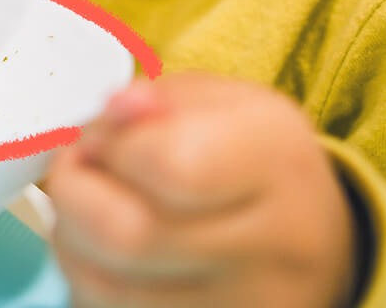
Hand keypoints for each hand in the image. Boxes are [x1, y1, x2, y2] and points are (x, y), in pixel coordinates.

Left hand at [45, 74, 364, 307]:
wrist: (313, 244)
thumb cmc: (256, 164)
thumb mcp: (226, 103)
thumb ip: (159, 100)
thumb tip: (115, 111)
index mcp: (276, 161)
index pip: (168, 163)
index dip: (111, 145)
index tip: (103, 135)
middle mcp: (272, 246)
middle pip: (126, 237)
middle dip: (74, 194)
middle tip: (80, 170)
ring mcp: (242, 306)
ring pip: (104, 287)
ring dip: (72, 239)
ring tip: (94, 209)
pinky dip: (89, 278)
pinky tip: (107, 253)